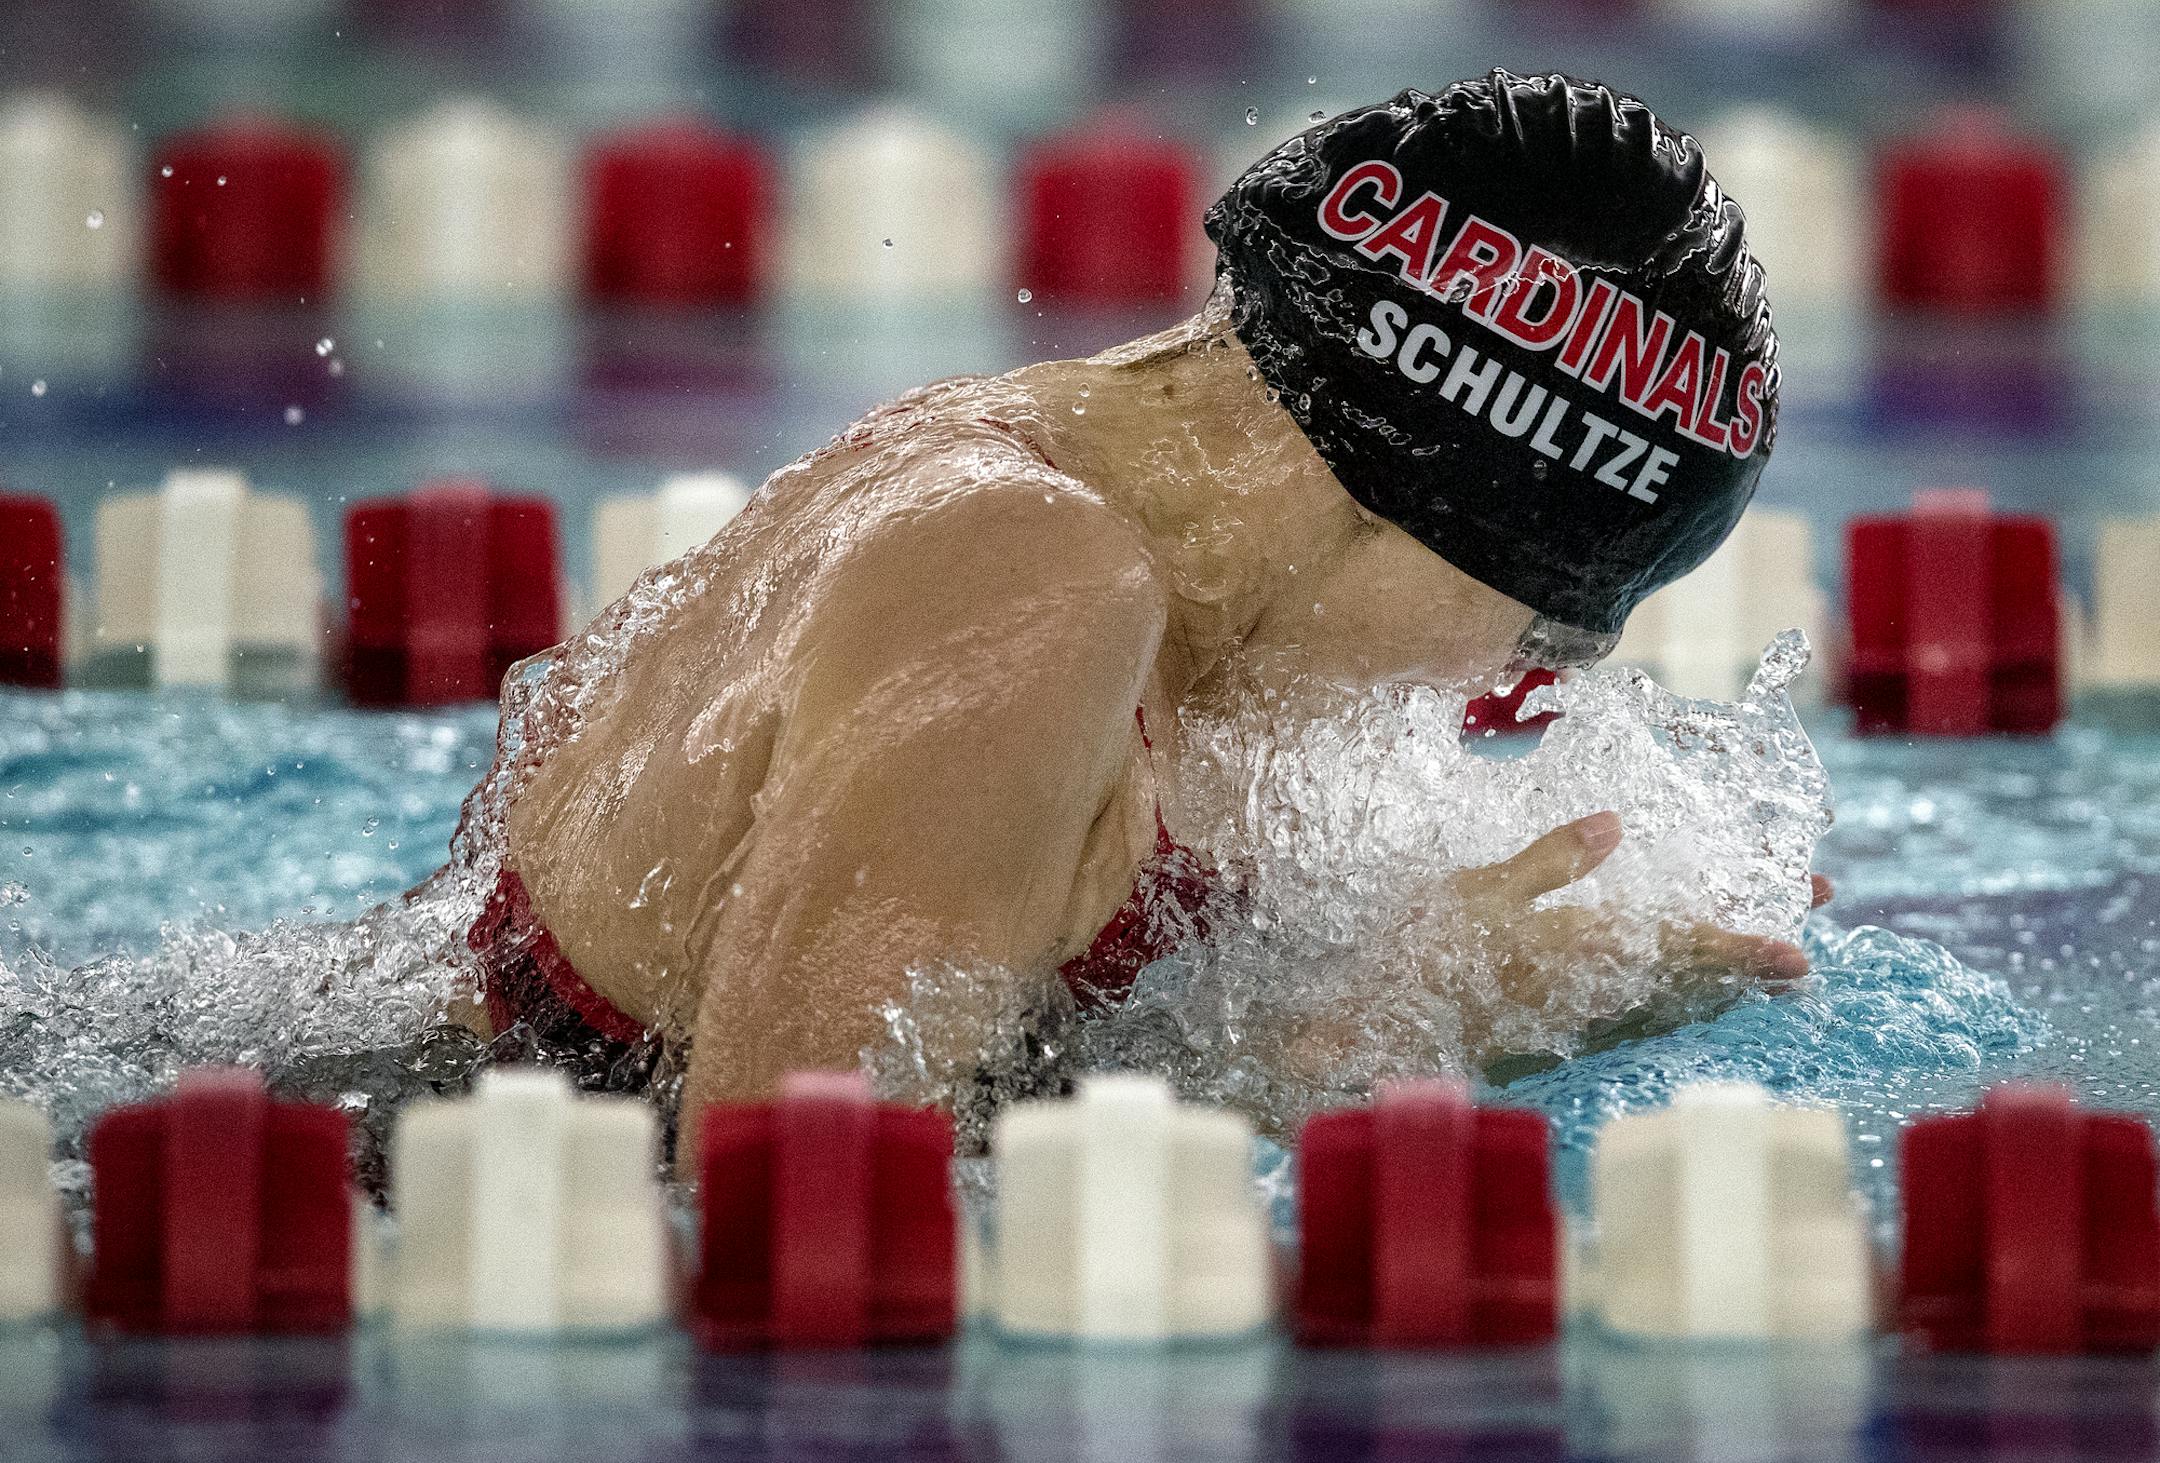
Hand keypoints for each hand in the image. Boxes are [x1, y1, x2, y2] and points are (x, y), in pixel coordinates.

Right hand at [1448, 811, 1811, 1008]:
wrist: (1385, 1041)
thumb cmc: (1426, 959)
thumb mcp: (1482, 891)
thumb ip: (1552, 861)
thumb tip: (1615, 826)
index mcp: (1586, 950)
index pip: (1684, 949)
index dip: (1744, 950)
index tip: (1798, 953)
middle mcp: (1600, 995)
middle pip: (1695, 984)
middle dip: (1750, 965)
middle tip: (1803, 946)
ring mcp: (1584, 1024)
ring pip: (1674, 1010)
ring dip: (1720, 990)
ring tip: (1758, 972)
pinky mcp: (1565, 1039)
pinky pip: (1644, 1021)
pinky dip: (1679, 1006)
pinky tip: (1681, 999)